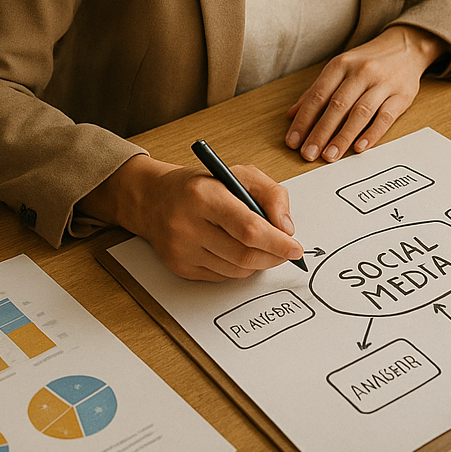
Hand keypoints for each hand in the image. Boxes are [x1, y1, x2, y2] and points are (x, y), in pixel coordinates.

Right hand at [80, 155, 303, 280]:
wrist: (155, 199)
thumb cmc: (204, 184)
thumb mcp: (240, 174)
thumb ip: (271, 194)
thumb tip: (286, 229)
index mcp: (204, 195)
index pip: (249, 228)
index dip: (277, 242)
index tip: (295, 248)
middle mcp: (187, 224)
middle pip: (244, 254)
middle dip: (273, 256)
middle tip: (287, 252)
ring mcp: (181, 250)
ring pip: (235, 270)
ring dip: (259, 263)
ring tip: (265, 248)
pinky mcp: (180, 267)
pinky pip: (221, 277)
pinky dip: (239, 268)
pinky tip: (240, 252)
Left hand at [285, 24, 447, 162]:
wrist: (406, 46)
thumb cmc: (369, 60)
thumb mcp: (340, 67)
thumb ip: (317, 90)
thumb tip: (292, 114)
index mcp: (341, 64)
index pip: (318, 95)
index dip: (304, 120)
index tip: (294, 140)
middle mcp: (361, 71)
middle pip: (337, 105)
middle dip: (320, 133)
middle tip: (309, 153)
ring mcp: (382, 83)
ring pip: (360, 112)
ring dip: (343, 137)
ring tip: (330, 155)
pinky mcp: (401, 95)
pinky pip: (385, 116)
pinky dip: (372, 133)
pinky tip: (360, 147)